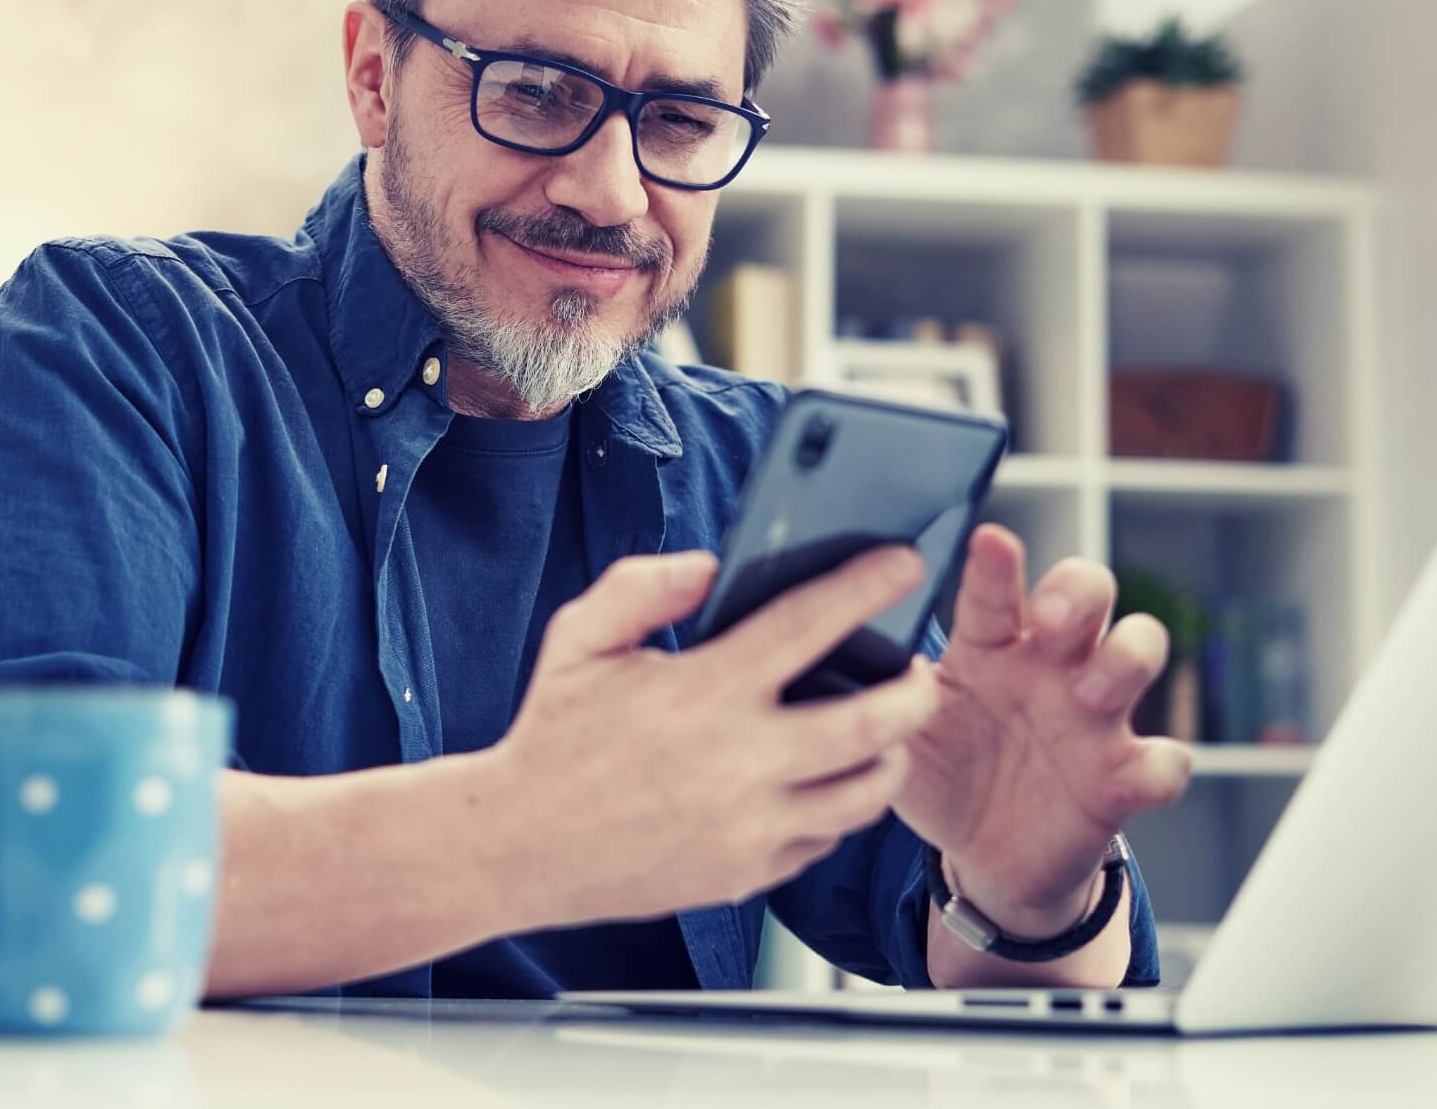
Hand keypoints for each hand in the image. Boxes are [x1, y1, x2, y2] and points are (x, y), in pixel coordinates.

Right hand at [484, 545, 940, 928]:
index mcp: (702, 692)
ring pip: (866, 791)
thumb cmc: (551, 736)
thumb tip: (710, 566)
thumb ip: (641, 588)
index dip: (866, 586)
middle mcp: (738, 762)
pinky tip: (825, 779)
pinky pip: (825, 838)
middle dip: (916, 690)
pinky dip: (839, 805)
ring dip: (890, 754)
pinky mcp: (748, 873)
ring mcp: (749, 826)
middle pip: (875, 724)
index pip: (808, 626)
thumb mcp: (579, 640)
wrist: (517, 846)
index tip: (902, 563)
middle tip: (919, 670)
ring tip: (885, 729)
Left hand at [893, 525, 1194, 931]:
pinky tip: (1135, 774)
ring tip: (1090, 692)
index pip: (995, 593)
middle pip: (1088, 592)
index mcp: (988, 648)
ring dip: (1125, 658)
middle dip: (1078, 590)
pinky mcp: (1124, 776)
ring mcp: (1094, 717)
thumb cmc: (940, 774)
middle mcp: (1049, 666)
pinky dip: (1161, 765)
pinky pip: (1167, 760)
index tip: (990, 540)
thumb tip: (851, 651)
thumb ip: (884, 695)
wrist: (981, 857)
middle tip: (1049, 618)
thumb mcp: (901, 736)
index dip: (996, 566)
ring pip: (1138, 650)